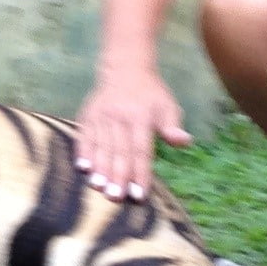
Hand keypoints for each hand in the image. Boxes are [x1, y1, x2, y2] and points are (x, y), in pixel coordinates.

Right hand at [74, 68, 191, 199]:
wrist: (125, 68)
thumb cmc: (150, 94)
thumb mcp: (167, 106)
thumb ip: (173, 126)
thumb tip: (184, 142)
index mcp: (141, 116)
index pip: (140, 150)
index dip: (140, 173)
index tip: (139, 194)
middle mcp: (119, 117)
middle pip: (118, 151)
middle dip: (117, 176)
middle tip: (116, 197)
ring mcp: (101, 116)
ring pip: (100, 146)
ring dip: (100, 169)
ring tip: (99, 187)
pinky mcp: (87, 115)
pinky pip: (84, 137)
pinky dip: (83, 153)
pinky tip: (82, 169)